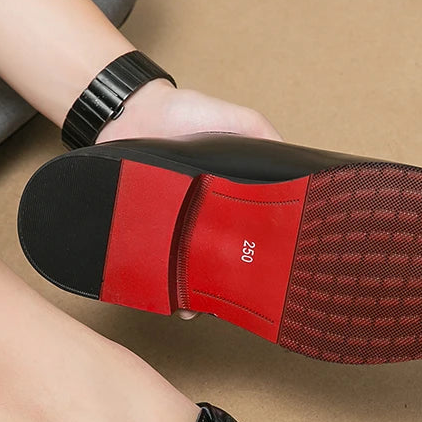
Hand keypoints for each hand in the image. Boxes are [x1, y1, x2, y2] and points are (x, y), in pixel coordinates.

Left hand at [97, 80, 281, 319]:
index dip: (255, 258)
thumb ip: (260, 133)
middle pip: (216, 259)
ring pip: (184, 268)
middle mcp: (199, 217)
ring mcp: (171, 225)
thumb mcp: (232, 118)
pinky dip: (157, 280)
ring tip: (196, 308)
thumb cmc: (183, 113)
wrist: (132, 112)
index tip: (265, 279)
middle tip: (230, 302)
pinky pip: (151, 260)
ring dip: (191, 290)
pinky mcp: (144, 228)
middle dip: (223, 285)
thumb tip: (290, 157)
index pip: (244, 235)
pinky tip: (167, 297)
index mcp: (224, 198)